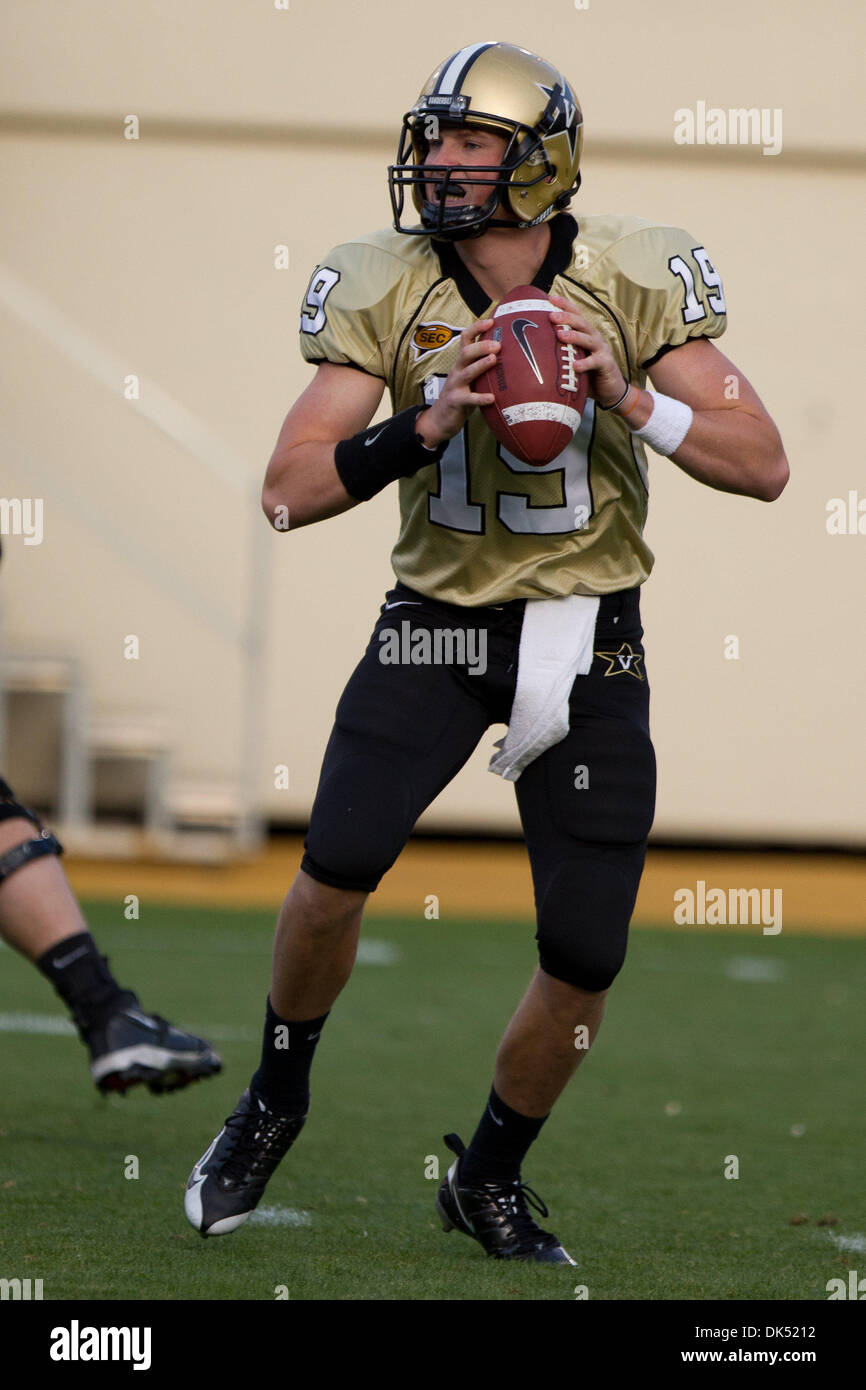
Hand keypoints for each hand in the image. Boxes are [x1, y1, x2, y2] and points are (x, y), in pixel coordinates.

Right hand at [415, 318, 499, 446]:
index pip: (466, 338)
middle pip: (466, 352)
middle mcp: (457, 370)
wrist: (441, 418)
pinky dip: (480, 398)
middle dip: (481, 346)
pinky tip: (492, 397)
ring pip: (467, 372)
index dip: (477, 327)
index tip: (492, 321)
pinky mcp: (456, 401)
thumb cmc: (462, 394)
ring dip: (480, 365)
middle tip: (498, 344)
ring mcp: (455, 385)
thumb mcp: (470, 376)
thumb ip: (482, 365)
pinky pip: (469, 399)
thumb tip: (509, 353)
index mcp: (462, 361)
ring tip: (493, 360)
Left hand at [548, 294, 627, 408]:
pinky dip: (585, 364)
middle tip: (551, 316)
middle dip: (567, 317)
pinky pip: (595, 362)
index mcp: (586, 333)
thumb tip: (535, 345)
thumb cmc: (588, 371)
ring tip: (560, 335)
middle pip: (581, 323)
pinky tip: (575, 366)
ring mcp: (601, 350)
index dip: (565, 305)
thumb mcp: (574, 356)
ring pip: (588, 339)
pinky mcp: (606, 364)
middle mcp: (594, 338)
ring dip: (574, 336)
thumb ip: (562, 349)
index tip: (550, 298)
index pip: (576, 314)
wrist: (610, 388)